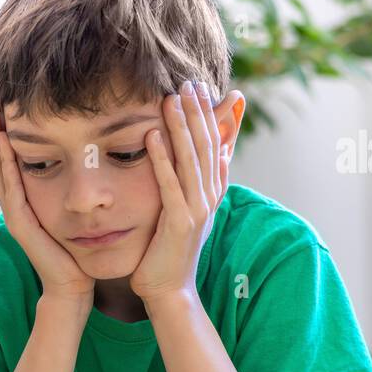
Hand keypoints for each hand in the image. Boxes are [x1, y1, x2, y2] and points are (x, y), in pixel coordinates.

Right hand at [0, 106, 93, 304]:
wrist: (72, 287)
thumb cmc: (77, 253)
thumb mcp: (71, 216)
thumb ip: (70, 194)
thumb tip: (86, 166)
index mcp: (26, 201)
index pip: (12, 162)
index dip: (6, 136)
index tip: (6, 107)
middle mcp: (16, 205)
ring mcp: (15, 215)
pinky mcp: (20, 224)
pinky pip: (10, 190)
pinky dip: (5, 166)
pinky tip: (3, 145)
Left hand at [130, 80, 233, 304]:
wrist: (168, 290)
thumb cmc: (169, 251)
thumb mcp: (185, 210)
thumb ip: (196, 183)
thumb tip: (214, 156)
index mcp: (212, 192)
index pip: (219, 145)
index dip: (215, 116)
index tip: (206, 88)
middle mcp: (210, 197)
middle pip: (208, 145)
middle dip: (199, 112)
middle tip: (189, 81)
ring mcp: (197, 210)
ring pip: (192, 159)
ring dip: (182, 127)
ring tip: (171, 98)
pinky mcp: (179, 223)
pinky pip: (170, 185)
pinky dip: (162, 159)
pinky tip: (152, 136)